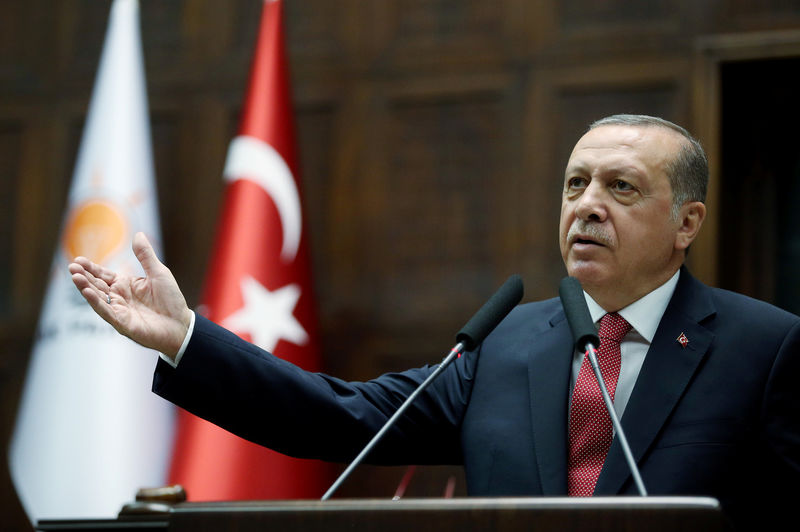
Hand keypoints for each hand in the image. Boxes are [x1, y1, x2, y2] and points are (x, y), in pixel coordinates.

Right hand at [69, 232, 192, 358]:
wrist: (181, 324)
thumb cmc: (171, 300)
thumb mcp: (159, 273)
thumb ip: (146, 256)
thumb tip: (138, 234)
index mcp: (126, 285)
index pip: (103, 275)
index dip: (91, 268)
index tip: (78, 260)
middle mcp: (119, 298)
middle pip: (97, 285)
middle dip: (84, 276)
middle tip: (72, 267)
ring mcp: (120, 311)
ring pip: (98, 298)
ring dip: (86, 288)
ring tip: (75, 277)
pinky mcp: (123, 323)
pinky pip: (107, 312)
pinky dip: (97, 302)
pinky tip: (88, 292)